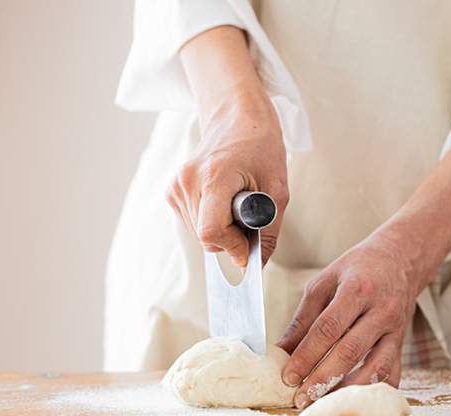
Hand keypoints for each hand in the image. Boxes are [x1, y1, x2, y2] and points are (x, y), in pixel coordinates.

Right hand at [167, 26, 287, 266]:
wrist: (236, 116)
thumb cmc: (261, 147)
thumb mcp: (277, 189)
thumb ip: (268, 231)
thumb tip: (255, 265)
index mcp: (213, 177)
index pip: (211, 232)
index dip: (233, 246)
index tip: (251, 242)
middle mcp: (187, 182)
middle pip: (206, 238)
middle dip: (232, 237)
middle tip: (250, 213)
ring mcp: (176, 186)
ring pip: (200, 234)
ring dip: (223, 230)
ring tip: (237, 201)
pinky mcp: (173, 191)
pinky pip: (193, 224)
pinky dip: (212, 221)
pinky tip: (223, 200)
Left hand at [276, 229, 421, 408]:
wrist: (400, 260)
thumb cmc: (357, 269)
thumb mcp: (325, 281)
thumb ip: (304, 317)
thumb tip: (282, 350)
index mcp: (357, 290)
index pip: (328, 328)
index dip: (307, 355)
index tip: (288, 376)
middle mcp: (380, 310)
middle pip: (350, 351)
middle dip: (322, 378)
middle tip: (300, 398)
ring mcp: (396, 329)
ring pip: (375, 367)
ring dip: (348, 390)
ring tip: (323, 403)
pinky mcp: (402, 343)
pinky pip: (392, 374)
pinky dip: (373, 391)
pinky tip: (353, 401)